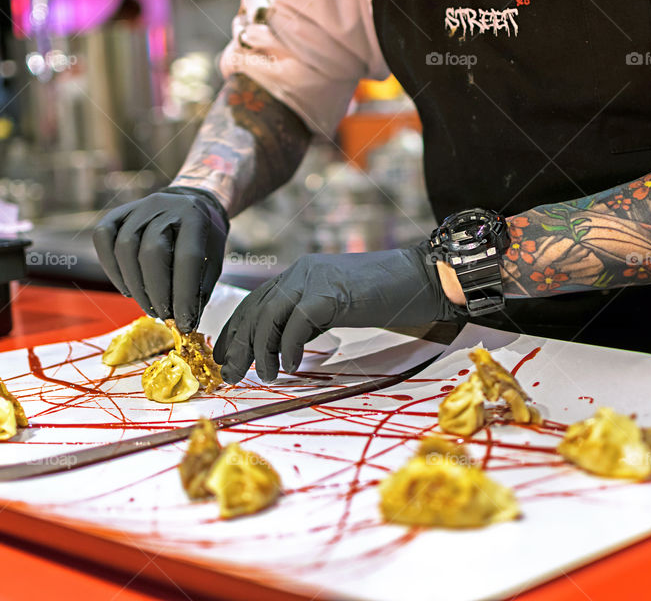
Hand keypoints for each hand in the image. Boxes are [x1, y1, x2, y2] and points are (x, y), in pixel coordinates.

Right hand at [92, 186, 228, 331]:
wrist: (190, 203)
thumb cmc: (203, 239)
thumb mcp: (212, 260)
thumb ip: (199, 289)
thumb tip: (184, 323)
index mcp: (195, 217)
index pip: (188, 258)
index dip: (184, 295)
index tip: (184, 322)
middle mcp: (164, 206)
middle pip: (151, 253)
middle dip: (156, 291)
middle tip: (163, 315)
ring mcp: (138, 207)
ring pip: (125, 248)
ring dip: (134, 285)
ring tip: (148, 305)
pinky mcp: (118, 212)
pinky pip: (103, 238)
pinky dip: (111, 268)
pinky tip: (127, 288)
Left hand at [213, 243, 459, 383]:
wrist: (423, 277)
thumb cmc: (387, 295)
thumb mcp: (337, 305)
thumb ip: (311, 318)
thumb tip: (284, 346)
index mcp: (300, 274)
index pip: (256, 302)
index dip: (237, 330)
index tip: (227, 357)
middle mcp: (300, 272)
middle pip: (255, 309)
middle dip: (239, 344)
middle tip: (231, 374)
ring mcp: (314, 280)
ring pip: (269, 316)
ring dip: (261, 350)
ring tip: (264, 377)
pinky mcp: (330, 294)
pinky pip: (297, 324)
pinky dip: (289, 347)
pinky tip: (292, 366)